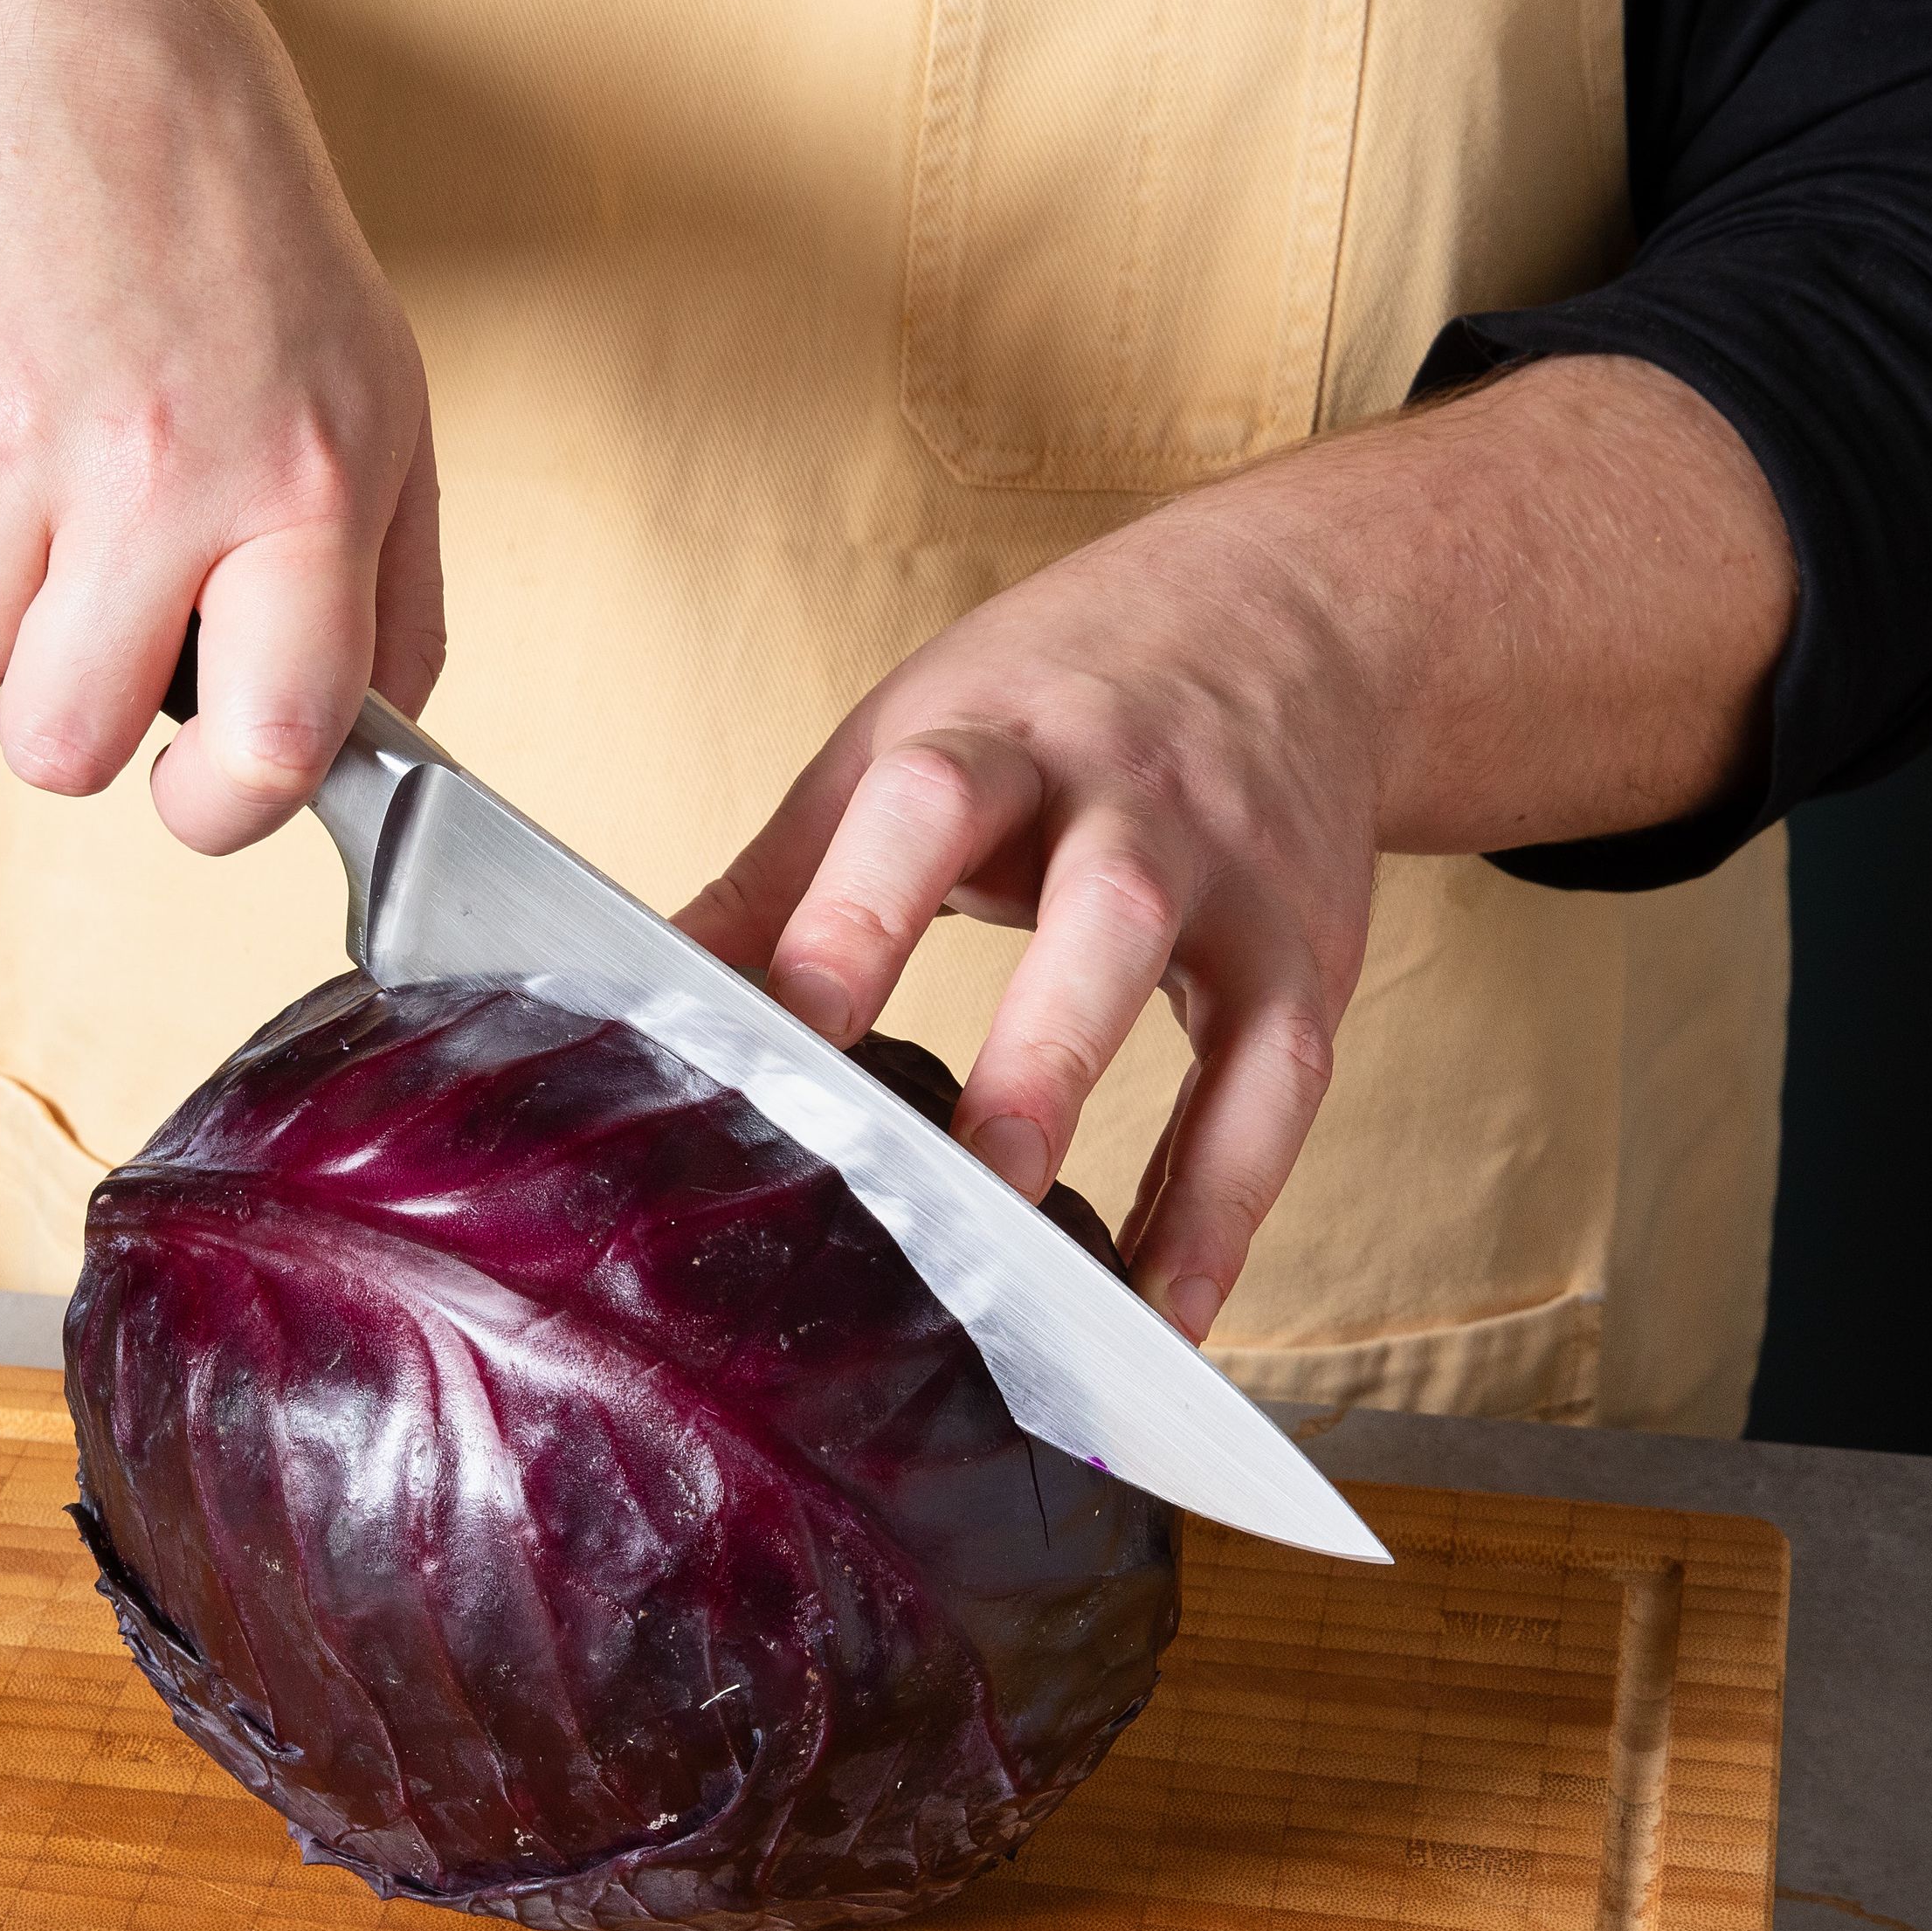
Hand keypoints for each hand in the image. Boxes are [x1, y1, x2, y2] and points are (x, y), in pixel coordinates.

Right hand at [0, 0, 440, 851]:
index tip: (194, 790)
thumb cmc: (239, 258)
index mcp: (305, 491)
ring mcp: (11, 433)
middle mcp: (162, 470)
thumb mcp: (379, 415)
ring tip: (39, 492)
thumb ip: (392, 605)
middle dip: (66, 716)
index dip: (220, 809)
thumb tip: (370, 760)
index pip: (271, 742)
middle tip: (95, 621)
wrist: (73, 64)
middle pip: (62, 744)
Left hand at [678, 356, 1792, 1338]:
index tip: (771, 1046)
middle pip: (1103, 915)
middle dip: (1034, 1057)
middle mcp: (1135, 799)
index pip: (919, 815)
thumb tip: (620, 1004)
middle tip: (945, 1191)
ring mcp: (1239, 881)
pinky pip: (1279, 1094)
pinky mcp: (1312, 954)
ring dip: (1148, 1156)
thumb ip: (776, 883)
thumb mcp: (903, 742)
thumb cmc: (1049, 694)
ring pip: (1217, 1016)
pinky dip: (1222, 1212)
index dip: (847, 927)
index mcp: (999, 733)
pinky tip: (1161, 1319)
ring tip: (1059, 1293)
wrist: (1288, 611)